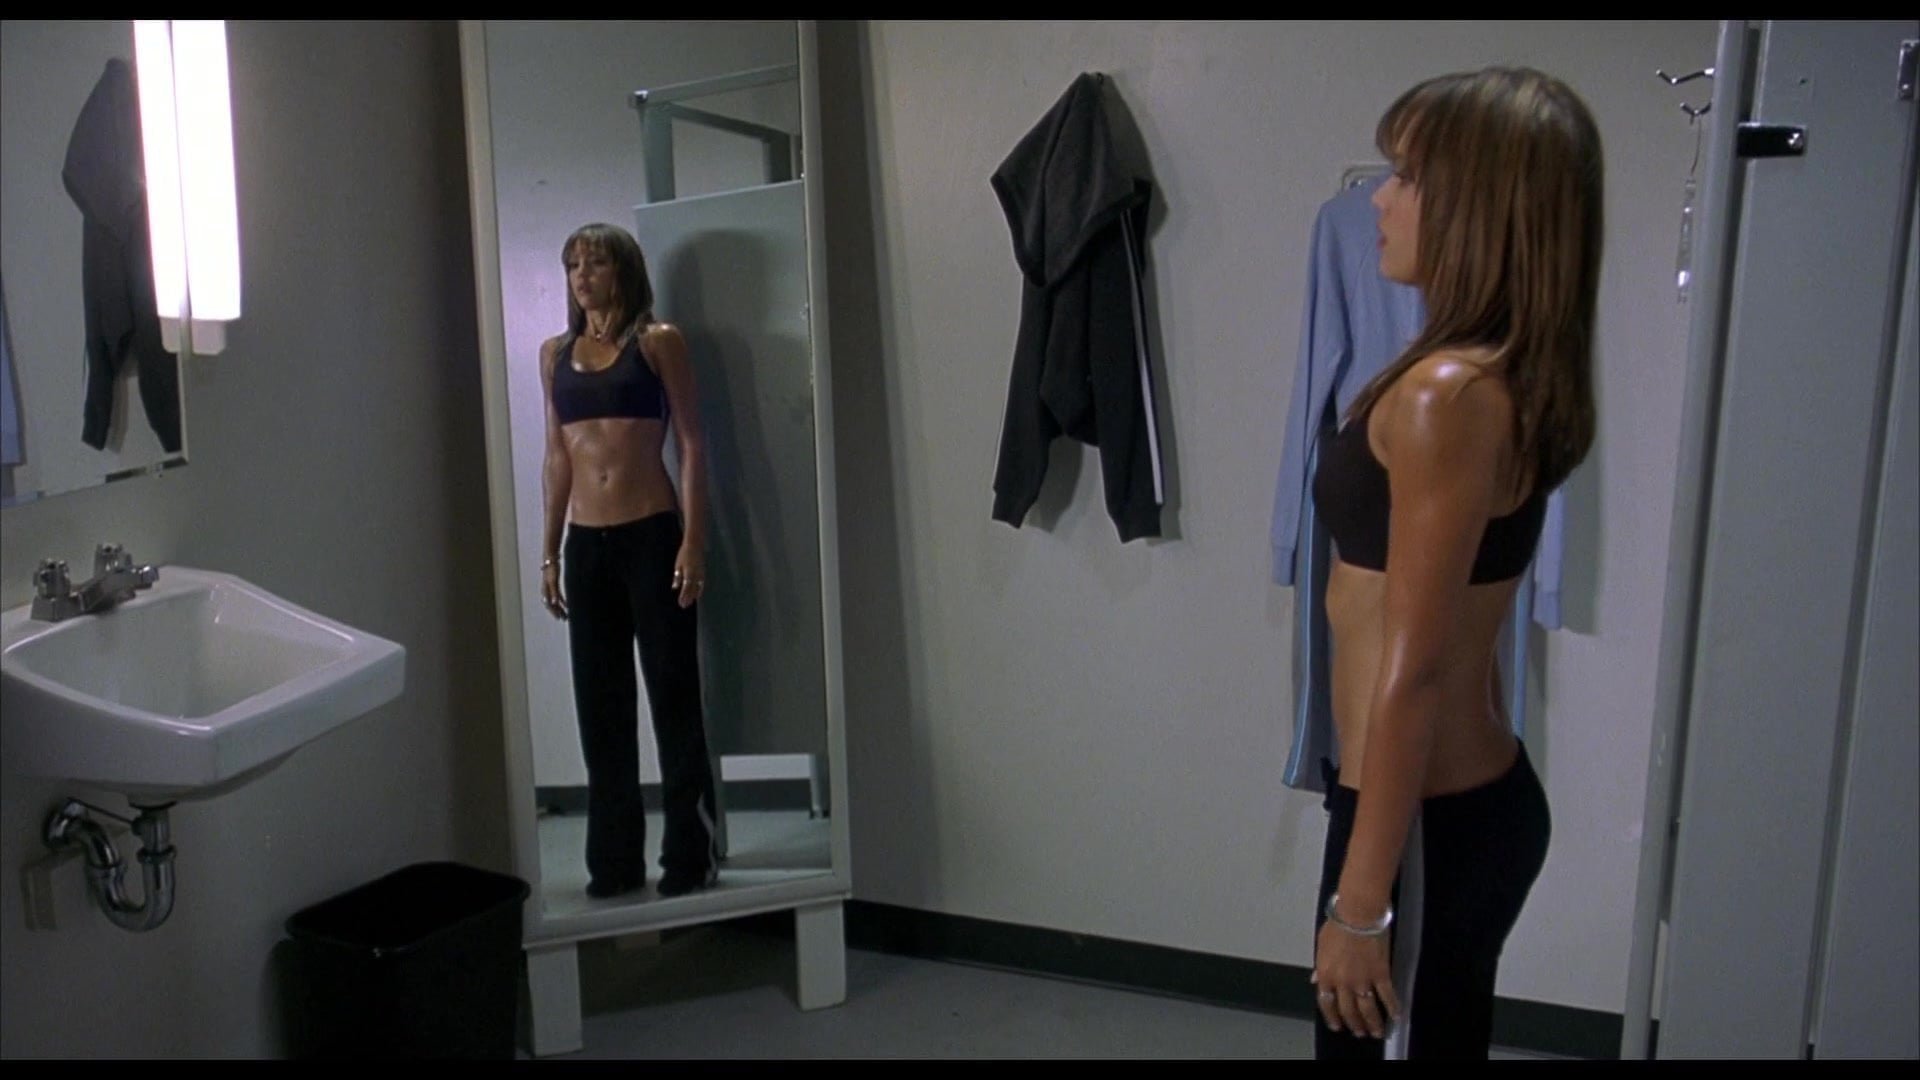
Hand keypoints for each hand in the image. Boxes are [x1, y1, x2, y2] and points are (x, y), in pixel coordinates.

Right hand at [540, 562, 567, 620]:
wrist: (550, 560)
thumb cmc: (551, 570)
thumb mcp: (553, 582)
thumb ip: (554, 593)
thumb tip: (554, 603)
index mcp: (545, 591)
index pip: (549, 605)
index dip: (554, 612)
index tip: (559, 618)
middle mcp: (546, 591)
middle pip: (552, 605)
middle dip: (557, 612)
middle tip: (564, 619)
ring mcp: (550, 588)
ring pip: (555, 601)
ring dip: (560, 608)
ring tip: (566, 615)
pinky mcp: (554, 585)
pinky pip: (558, 596)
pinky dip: (562, 601)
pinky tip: (567, 605)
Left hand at [671, 546, 704, 608]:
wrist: (695, 545)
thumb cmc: (684, 555)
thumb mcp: (678, 566)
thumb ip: (677, 578)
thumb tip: (675, 588)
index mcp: (689, 573)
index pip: (686, 588)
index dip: (683, 596)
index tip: (681, 603)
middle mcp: (696, 575)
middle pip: (692, 590)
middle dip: (688, 598)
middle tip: (684, 606)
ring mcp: (701, 574)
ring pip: (697, 588)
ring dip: (693, 596)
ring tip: (689, 602)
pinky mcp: (703, 573)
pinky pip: (701, 584)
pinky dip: (699, 591)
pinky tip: (697, 595)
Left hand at [1312, 914, 1399, 1038]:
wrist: (1358, 914)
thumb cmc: (1338, 924)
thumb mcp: (1321, 945)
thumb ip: (1320, 966)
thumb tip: (1316, 980)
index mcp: (1326, 974)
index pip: (1326, 1003)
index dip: (1332, 1016)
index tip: (1337, 1026)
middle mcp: (1343, 982)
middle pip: (1348, 1010)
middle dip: (1354, 1024)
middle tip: (1359, 1032)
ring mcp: (1362, 980)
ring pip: (1367, 1009)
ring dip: (1372, 1023)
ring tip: (1376, 1032)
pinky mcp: (1381, 974)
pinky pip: (1387, 996)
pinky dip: (1392, 1007)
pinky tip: (1396, 1016)